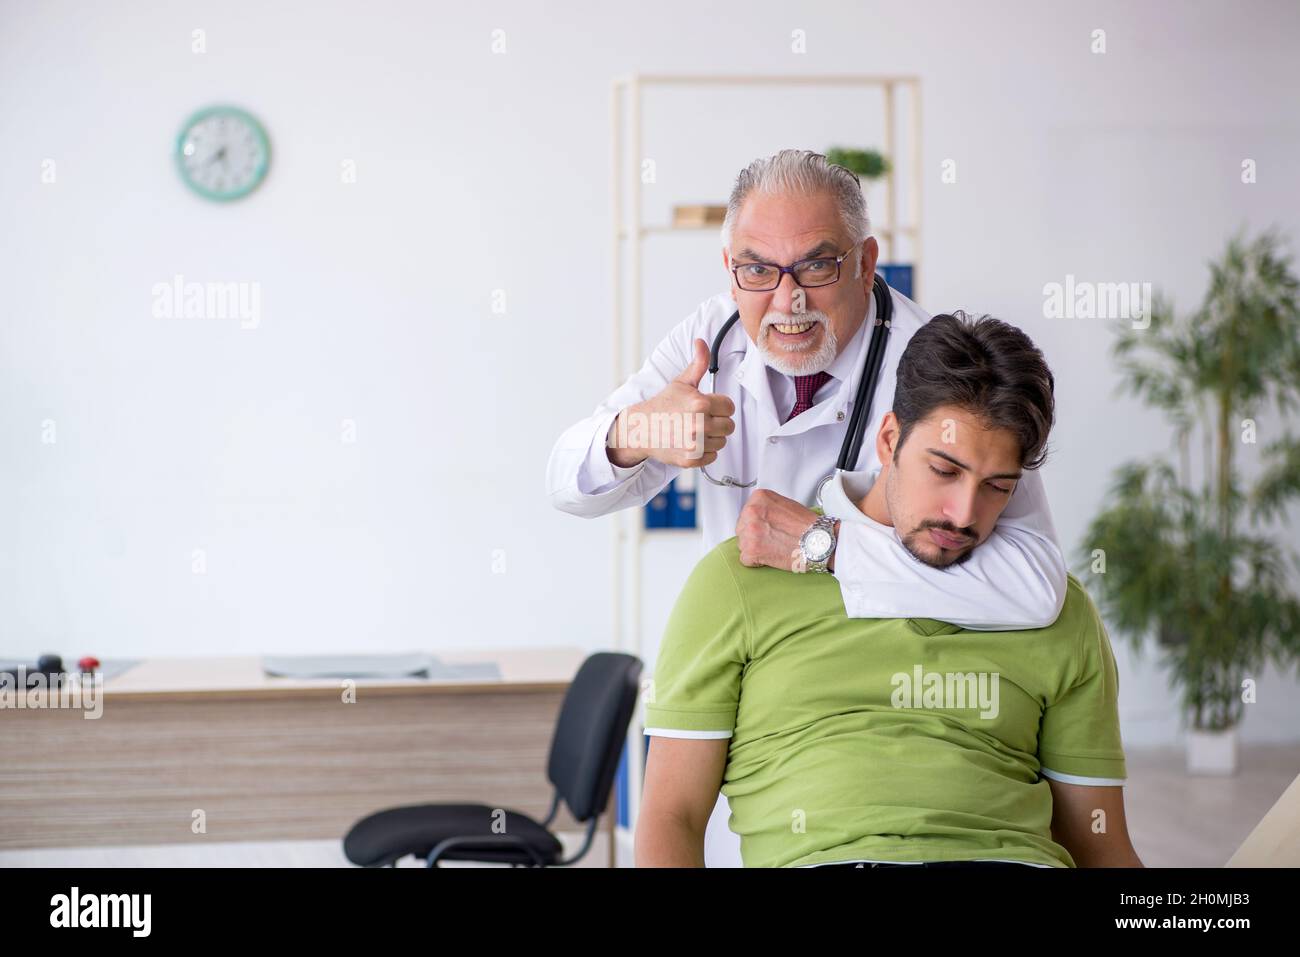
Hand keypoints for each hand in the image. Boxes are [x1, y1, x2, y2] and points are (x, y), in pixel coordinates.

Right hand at [606, 338, 735, 468]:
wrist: (641, 428)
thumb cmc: (663, 405)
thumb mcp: (681, 382)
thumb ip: (698, 363)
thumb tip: (701, 342)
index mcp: (700, 404)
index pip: (730, 407)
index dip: (720, 406)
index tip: (707, 407)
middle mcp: (698, 425)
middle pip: (729, 426)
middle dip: (718, 422)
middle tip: (700, 419)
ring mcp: (695, 444)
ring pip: (722, 442)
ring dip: (712, 437)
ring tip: (695, 431)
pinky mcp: (691, 459)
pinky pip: (712, 457)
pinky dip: (705, 452)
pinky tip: (692, 443)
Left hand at [736, 489, 836, 570]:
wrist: (819, 542)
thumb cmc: (808, 525)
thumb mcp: (785, 504)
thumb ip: (767, 508)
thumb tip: (757, 517)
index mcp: (759, 498)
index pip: (746, 513)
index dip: (757, 524)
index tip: (767, 528)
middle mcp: (751, 512)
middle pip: (742, 528)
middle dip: (754, 536)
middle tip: (772, 539)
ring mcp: (750, 531)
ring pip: (742, 544)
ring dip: (755, 548)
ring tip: (774, 547)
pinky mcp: (751, 550)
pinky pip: (746, 559)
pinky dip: (756, 562)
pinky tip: (771, 556)